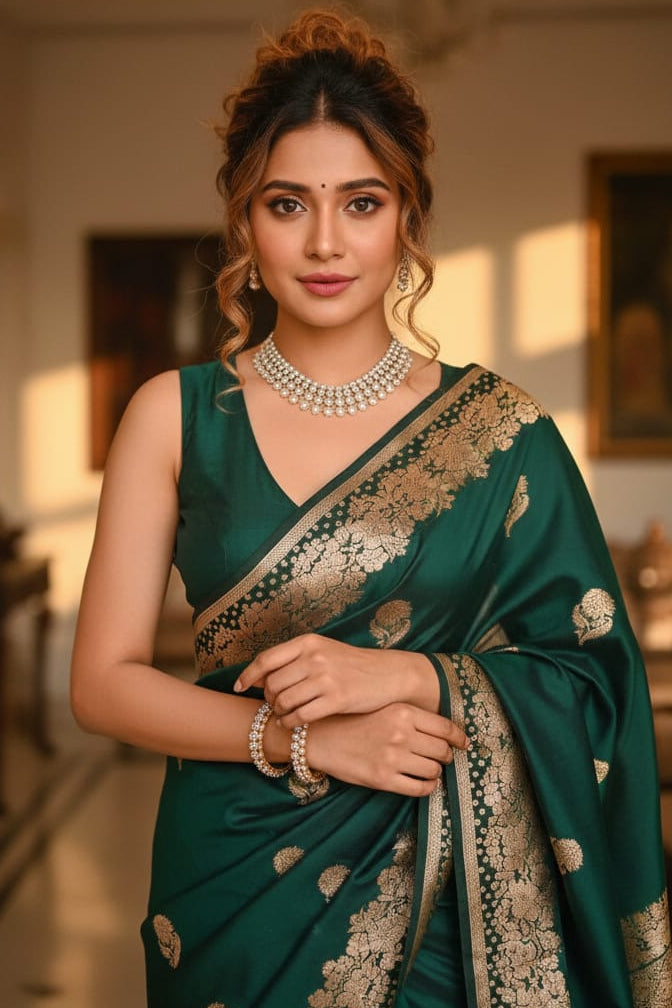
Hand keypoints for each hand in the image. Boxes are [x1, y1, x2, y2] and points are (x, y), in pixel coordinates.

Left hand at [233, 633, 438, 726]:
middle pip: (272, 684)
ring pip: (284, 701)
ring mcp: (326, 678)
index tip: (238, 687)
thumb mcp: (324, 651)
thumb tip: (258, 676)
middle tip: (274, 704)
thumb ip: (293, 659)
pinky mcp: (337, 699)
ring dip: (279, 712)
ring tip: (284, 714)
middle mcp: (315, 657)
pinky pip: (301, 716)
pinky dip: (291, 723)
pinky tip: (293, 723)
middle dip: (268, 697)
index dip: (247, 675)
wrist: (389, 674)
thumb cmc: (353, 665)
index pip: (266, 659)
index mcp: (308, 642)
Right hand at [308, 703, 467, 796]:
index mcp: (402, 711)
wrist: (320, 737)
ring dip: (435, 772)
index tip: (464, 744)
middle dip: (446, 756)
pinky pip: (420, 789)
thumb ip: (412, 717)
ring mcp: (392, 757)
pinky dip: (427, 787)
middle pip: (442, 751)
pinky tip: (422, 782)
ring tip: (428, 769)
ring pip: (434, 771)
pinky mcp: (383, 779)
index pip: (445, 728)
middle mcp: (400, 733)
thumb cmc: (353, 721)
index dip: (459, 738)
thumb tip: (446, 732)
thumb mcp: (384, 709)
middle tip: (441, 757)